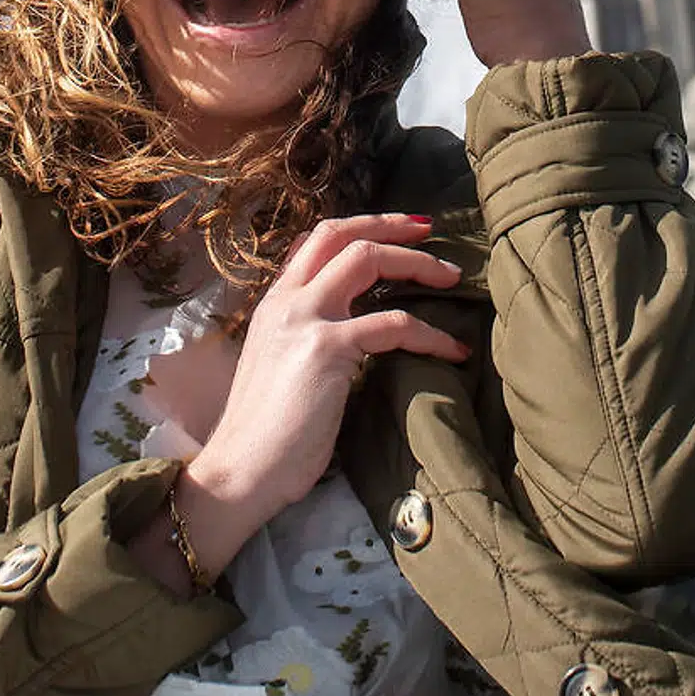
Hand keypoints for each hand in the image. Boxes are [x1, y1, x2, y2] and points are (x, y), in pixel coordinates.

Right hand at [150, 213, 465, 588]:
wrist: (240, 470)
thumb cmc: (264, 435)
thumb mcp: (280, 367)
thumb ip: (306, 339)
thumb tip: (351, 334)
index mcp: (275, 303)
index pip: (315, 241)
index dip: (359, 227)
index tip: (397, 230)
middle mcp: (287, 300)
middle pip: (342, 235)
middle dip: (390, 225)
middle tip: (429, 229)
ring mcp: (306, 318)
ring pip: (367, 259)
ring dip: (417, 263)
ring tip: (451, 277)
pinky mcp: (328, 348)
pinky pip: (393, 323)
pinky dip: (430, 333)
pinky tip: (453, 350)